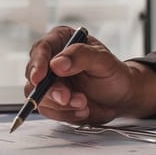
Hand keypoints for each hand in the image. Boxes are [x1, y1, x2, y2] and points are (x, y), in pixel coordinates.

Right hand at [25, 26, 155, 124]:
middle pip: (34, 76)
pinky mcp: (52, 100)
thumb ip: (81, 56)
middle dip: (51, 91)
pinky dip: (65, 114)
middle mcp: (51, 60)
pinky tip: (83, 110)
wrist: (120, 97)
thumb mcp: (103, 61)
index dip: (37, 64)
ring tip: (84, 104)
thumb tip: (57, 64)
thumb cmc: (114, 74)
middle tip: (68, 98)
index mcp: (61, 40)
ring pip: (39, 96)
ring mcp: (50, 82)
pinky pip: (48, 110)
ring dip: (61, 105)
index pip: (41, 49)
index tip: (39, 78)